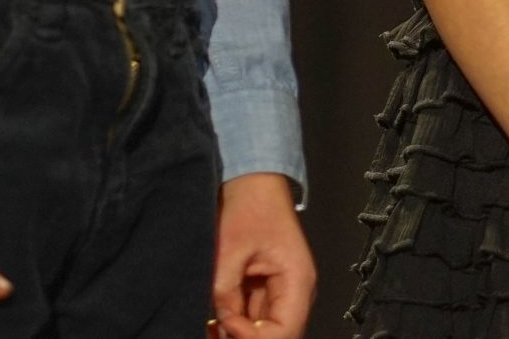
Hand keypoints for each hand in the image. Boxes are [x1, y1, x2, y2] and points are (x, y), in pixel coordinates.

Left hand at [213, 173, 315, 338]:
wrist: (253, 184)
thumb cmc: (252, 205)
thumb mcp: (231, 248)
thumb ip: (226, 290)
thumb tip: (221, 321)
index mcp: (297, 279)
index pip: (285, 331)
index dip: (253, 338)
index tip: (226, 322)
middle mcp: (294, 291)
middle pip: (276, 335)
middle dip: (244, 337)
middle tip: (216, 327)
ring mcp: (280, 293)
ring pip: (263, 331)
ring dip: (237, 333)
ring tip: (211, 323)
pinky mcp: (265, 291)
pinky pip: (253, 319)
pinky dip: (233, 324)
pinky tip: (214, 319)